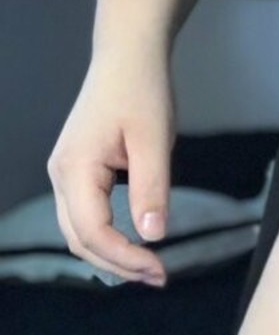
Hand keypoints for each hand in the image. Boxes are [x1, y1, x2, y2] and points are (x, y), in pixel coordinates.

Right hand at [46, 47, 175, 286]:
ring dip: (111, 253)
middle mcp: (61, 175)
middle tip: (159, 276)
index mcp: (75, 169)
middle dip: (117, 264)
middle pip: (80, 239)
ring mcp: (66, 172)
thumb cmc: (142, 91)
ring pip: (79, 230)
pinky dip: (107, 235)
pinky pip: (85, 214)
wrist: (128, 57)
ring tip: (150, 267)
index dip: (125, 258)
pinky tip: (135, 242)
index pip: (92, 232)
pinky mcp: (78, 170)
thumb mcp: (154, 141)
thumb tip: (153, 236)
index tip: (160, 269)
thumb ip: (151, 189)